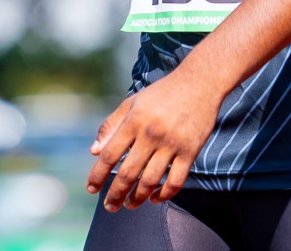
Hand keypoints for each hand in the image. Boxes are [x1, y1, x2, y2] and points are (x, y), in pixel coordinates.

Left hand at [85, 68, 221, 211]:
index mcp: (133, 121)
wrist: (199, 83)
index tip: (91, 189)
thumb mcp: (132, 103)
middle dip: (115, 194)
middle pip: (128, 173)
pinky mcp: (190, 151)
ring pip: (150, 181)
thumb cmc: (162, 94)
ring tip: (130, 206)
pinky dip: (164, 195)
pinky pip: (175, 181)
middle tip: (110, 207)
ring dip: (137, 198)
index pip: (109, 154)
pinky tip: (154, 198)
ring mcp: (171, 144)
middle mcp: (150, 134)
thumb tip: (94, 151)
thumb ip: (111, 125)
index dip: (97, 175)